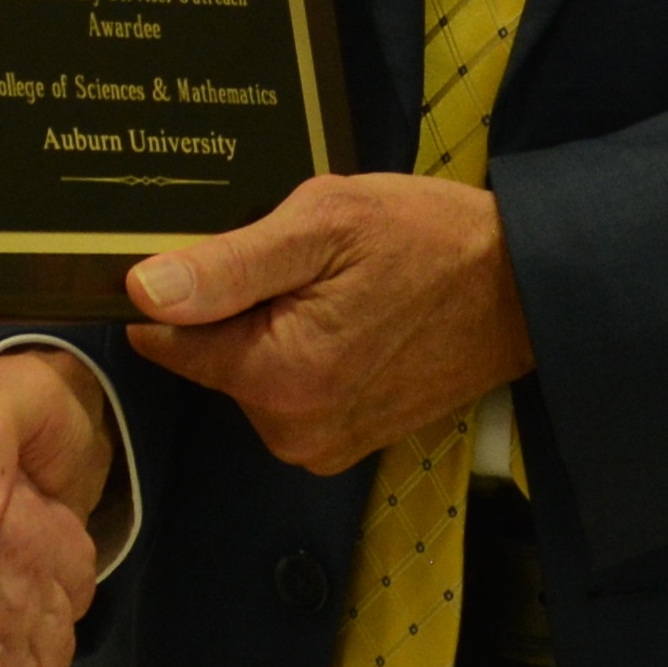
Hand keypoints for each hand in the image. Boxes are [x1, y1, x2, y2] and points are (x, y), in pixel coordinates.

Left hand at [118, 173, 526, 474]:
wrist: (524, 286)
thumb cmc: (427, 240)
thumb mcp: (324, 223)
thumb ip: (228, 266)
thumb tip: (143, 292)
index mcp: (277, 378)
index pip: (165, 338)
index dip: (174, 286)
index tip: (211, 247)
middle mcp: (291, 430)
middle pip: (210, 356)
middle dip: (235, 303)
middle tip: (298, 256)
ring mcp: (322, 442)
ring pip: (249, 371)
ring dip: (272, 325)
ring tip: (332, 282)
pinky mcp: (348, 441)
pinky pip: (290, 389)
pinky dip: (302, 350)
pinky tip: (348, 313)